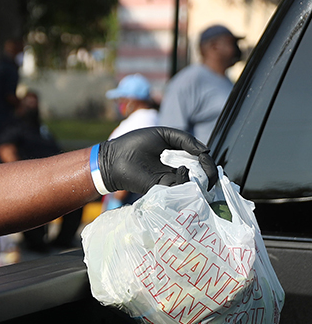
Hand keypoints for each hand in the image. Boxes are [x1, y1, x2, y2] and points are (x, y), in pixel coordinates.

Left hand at [98, 127, 217, 194]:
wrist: (114, 158)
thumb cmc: (135, 143)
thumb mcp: (165, 134)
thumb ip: (186, 140)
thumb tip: (206, 151)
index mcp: (179, 156)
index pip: (201, 161)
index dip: (208, 161)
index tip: (206, 156)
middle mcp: (176, 170)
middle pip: (202, 175)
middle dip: (209, 173)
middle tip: (208, 169)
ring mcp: (169, 180)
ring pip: (194, 184)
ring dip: (200, 177)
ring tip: (192, 167)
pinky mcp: (161, 188)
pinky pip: (180, 188)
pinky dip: (186, 180)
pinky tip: (182, 170)